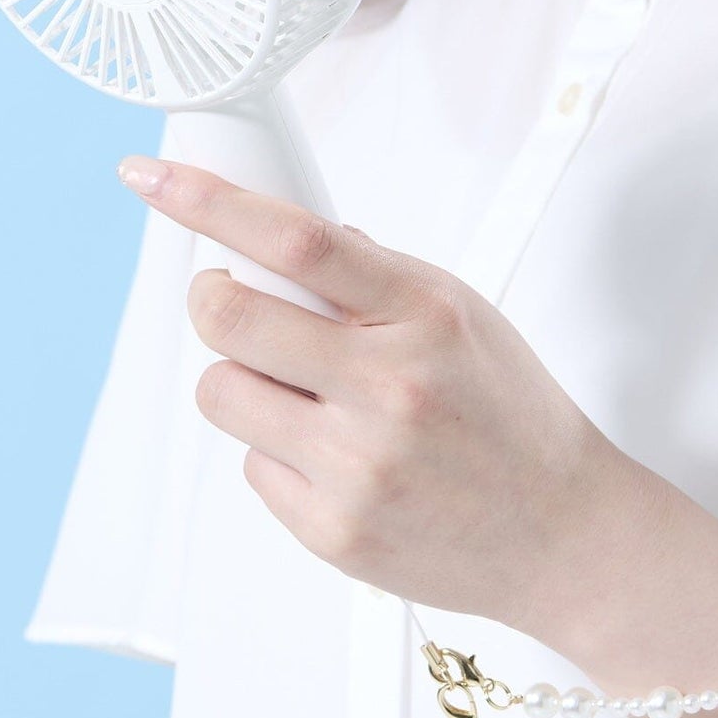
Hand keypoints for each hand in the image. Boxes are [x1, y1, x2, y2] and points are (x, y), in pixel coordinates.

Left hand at [117, 152, 652, 634]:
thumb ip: (378, 279)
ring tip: (311, 401)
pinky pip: (252, 468)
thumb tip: (285, 242)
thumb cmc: (515, 422)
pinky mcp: (333, 530)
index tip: (154, 181)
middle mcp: (390, 388)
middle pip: (229, 317)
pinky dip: (281, 456)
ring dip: (245, 385)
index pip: (297, 241)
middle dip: (212, 300)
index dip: (209, 202)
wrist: (562, 536)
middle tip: (233, 303)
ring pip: (221, 394)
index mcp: (426, 318)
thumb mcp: (467, 320)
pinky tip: (341, 463)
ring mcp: (357, 465)